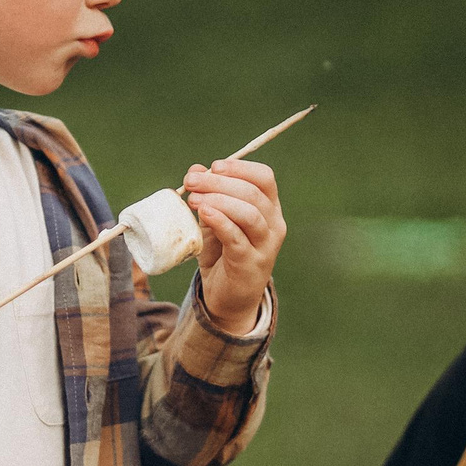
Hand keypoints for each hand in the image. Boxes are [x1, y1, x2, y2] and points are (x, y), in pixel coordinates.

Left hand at [182, 159, 284, 333]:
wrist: (228, 298)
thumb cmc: (223, 254)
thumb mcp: (214, 220)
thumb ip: (208, 196)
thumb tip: (195, 170)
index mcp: (269, 209)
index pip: (264, 178)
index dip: (239, 168)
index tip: (213, 167)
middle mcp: (274, 224)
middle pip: (253, 193)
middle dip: (219, 182)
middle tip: (191, 181)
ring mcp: (265, 245)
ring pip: (249, 213)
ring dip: (219, 200)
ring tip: (193, 199)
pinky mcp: (250, 263)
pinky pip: (237, 237)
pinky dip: (220, 221)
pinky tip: (204, 213)